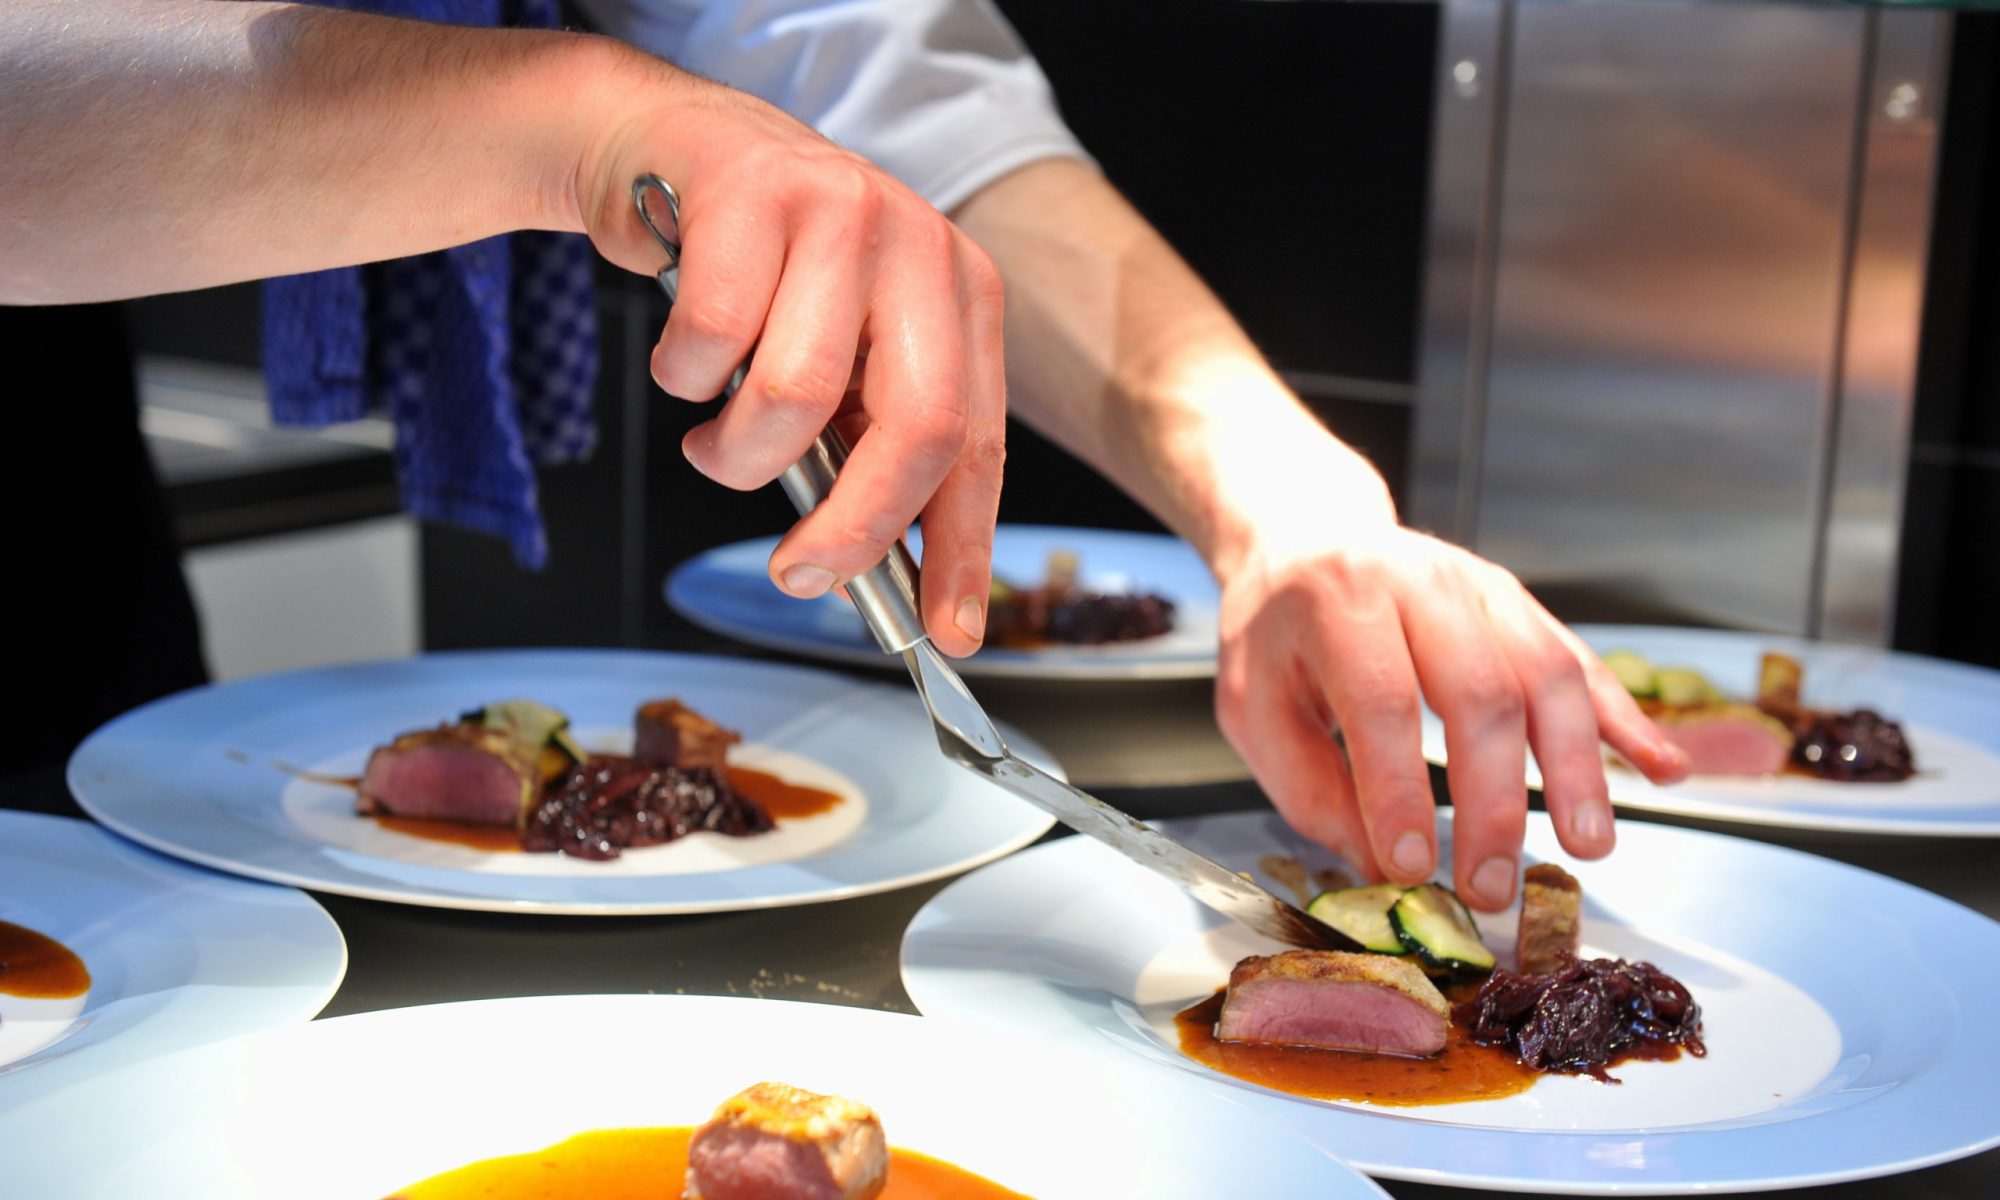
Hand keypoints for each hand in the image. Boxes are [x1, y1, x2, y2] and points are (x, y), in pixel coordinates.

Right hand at [575, 62, 1003, 655]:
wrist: (676, 152)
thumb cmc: (765, 275)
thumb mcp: (840, 357)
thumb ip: (865, 449)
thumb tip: (872, 575)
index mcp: (962, 299)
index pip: (978, 446)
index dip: (962, 548)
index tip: (948, 631)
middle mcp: (919, 248)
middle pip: (916, 426)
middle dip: (853, 529)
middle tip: (799, 574)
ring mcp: (841, 210)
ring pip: (796, 394)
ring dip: (735, 452)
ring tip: (715, 437)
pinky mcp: (753, 191)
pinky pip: (710, 342)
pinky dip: (682, 377)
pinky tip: (687, 359)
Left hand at [1213, 520, 1688, 911]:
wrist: (1305, 534)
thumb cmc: (1277, 631)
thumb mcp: (1253, 706)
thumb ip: (1311, 789)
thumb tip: (1383, 872)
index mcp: (1338, 602)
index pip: (1382, 700)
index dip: (1401, 787)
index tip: (1410, 866)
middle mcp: (1421, 583)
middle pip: (1480, 691)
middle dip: (1494, 800)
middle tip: (1492, 885)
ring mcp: (1479, 588)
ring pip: (1547, 675)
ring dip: (1576, 767)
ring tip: (1587, 845)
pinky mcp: (1519, 603)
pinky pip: (1581, 661)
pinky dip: (1628, 719)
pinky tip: (1663, 770)